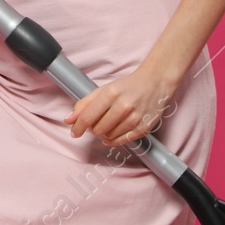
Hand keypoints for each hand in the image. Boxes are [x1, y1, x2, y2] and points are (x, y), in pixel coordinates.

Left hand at [63, 65, 181, 147]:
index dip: (78, 127)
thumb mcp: (104, 89)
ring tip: (109, 123)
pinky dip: (114, 140)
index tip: (74, 132)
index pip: (88, 116)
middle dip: (93, 128)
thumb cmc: (128, 86)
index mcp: (111, 93)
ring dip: (104, 133)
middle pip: (97, 129)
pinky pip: (122, 141)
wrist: (155, 83)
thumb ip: (84, 104)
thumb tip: (68, 120)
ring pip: (109, 136)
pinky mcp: (144, 127)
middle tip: (97, 122)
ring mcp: (135, 117)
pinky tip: (112, 134)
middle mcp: (123, 105)